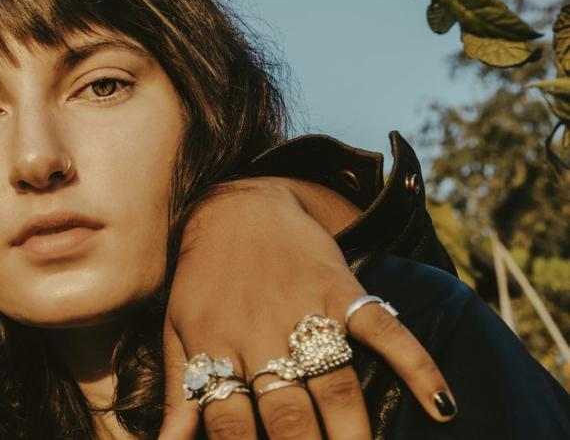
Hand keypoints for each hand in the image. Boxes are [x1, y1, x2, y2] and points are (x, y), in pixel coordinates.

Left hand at [156, 178, 455, 439]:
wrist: (235, 206)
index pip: (229, 422)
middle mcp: (261, 334)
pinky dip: (417, 364)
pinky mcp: (343, 289)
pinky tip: (443, 404)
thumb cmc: (202, 279)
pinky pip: (383, 329)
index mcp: (217, 349)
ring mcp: (306, 311)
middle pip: (287, 413)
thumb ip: (180, 393)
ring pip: (335, 384)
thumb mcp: (179, 332)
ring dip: (353, 432)